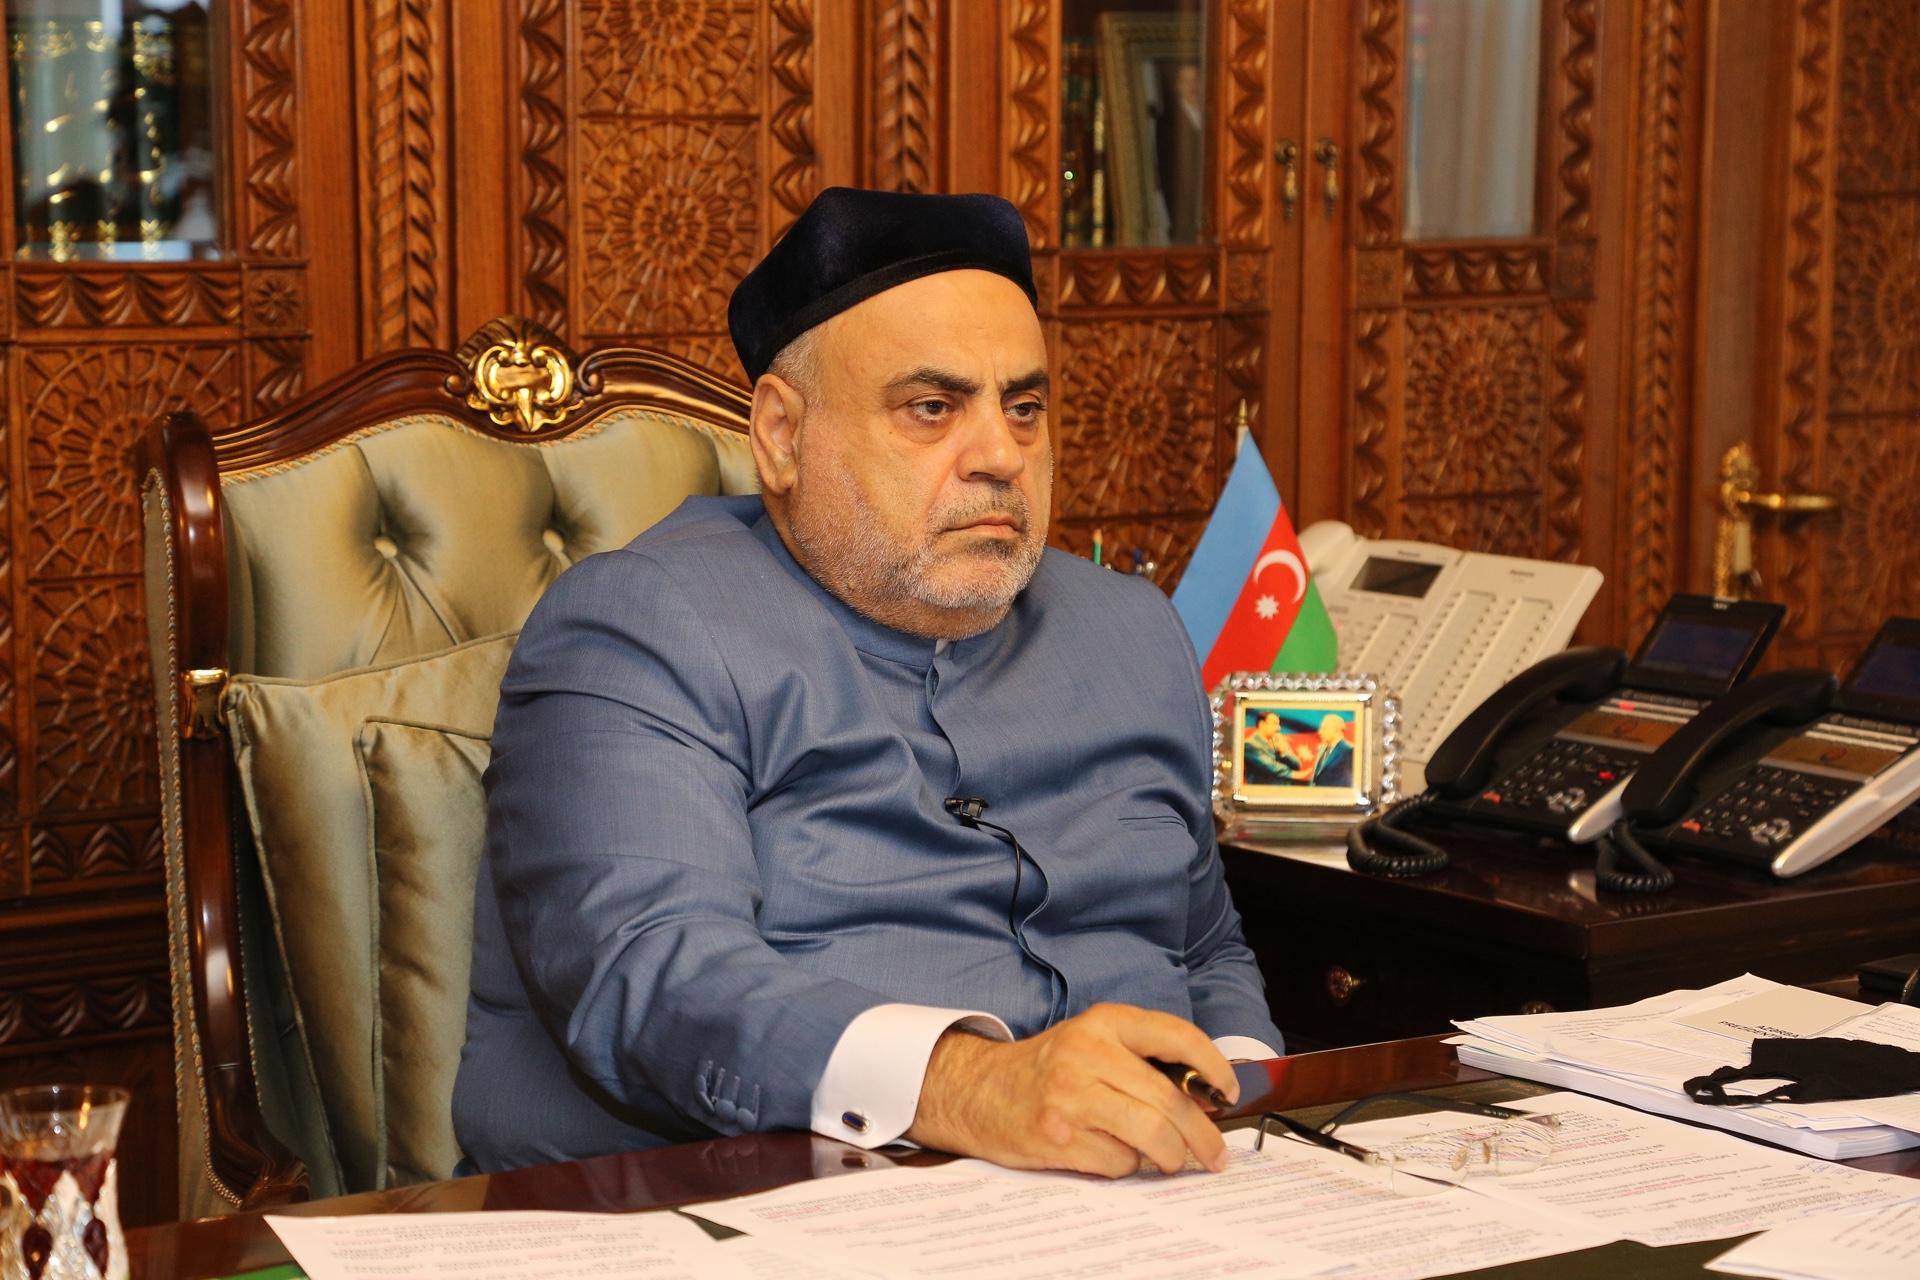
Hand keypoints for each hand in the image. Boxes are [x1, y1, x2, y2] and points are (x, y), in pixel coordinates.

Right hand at [905, 1003, 1237, 1177]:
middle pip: (1170, 1101)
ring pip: (1152, 1136)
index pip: (1177, 1036)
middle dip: (1203, 1136)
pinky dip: (1125, 1167)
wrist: (978, 1090)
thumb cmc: (1047, 1070)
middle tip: (1214, 1156)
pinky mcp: (1058, 1136)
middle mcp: (1088, 1053)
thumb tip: (1204, 1097)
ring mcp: (1071, 1096)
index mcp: (1103, 1023)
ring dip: (1171, 1157)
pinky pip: (1119, 1162)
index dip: (1213, 1067)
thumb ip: (1140, 1059)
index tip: (1227, 1092)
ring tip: (1169, 1161)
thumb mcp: (1091, 1043)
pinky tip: (1109, 1154)